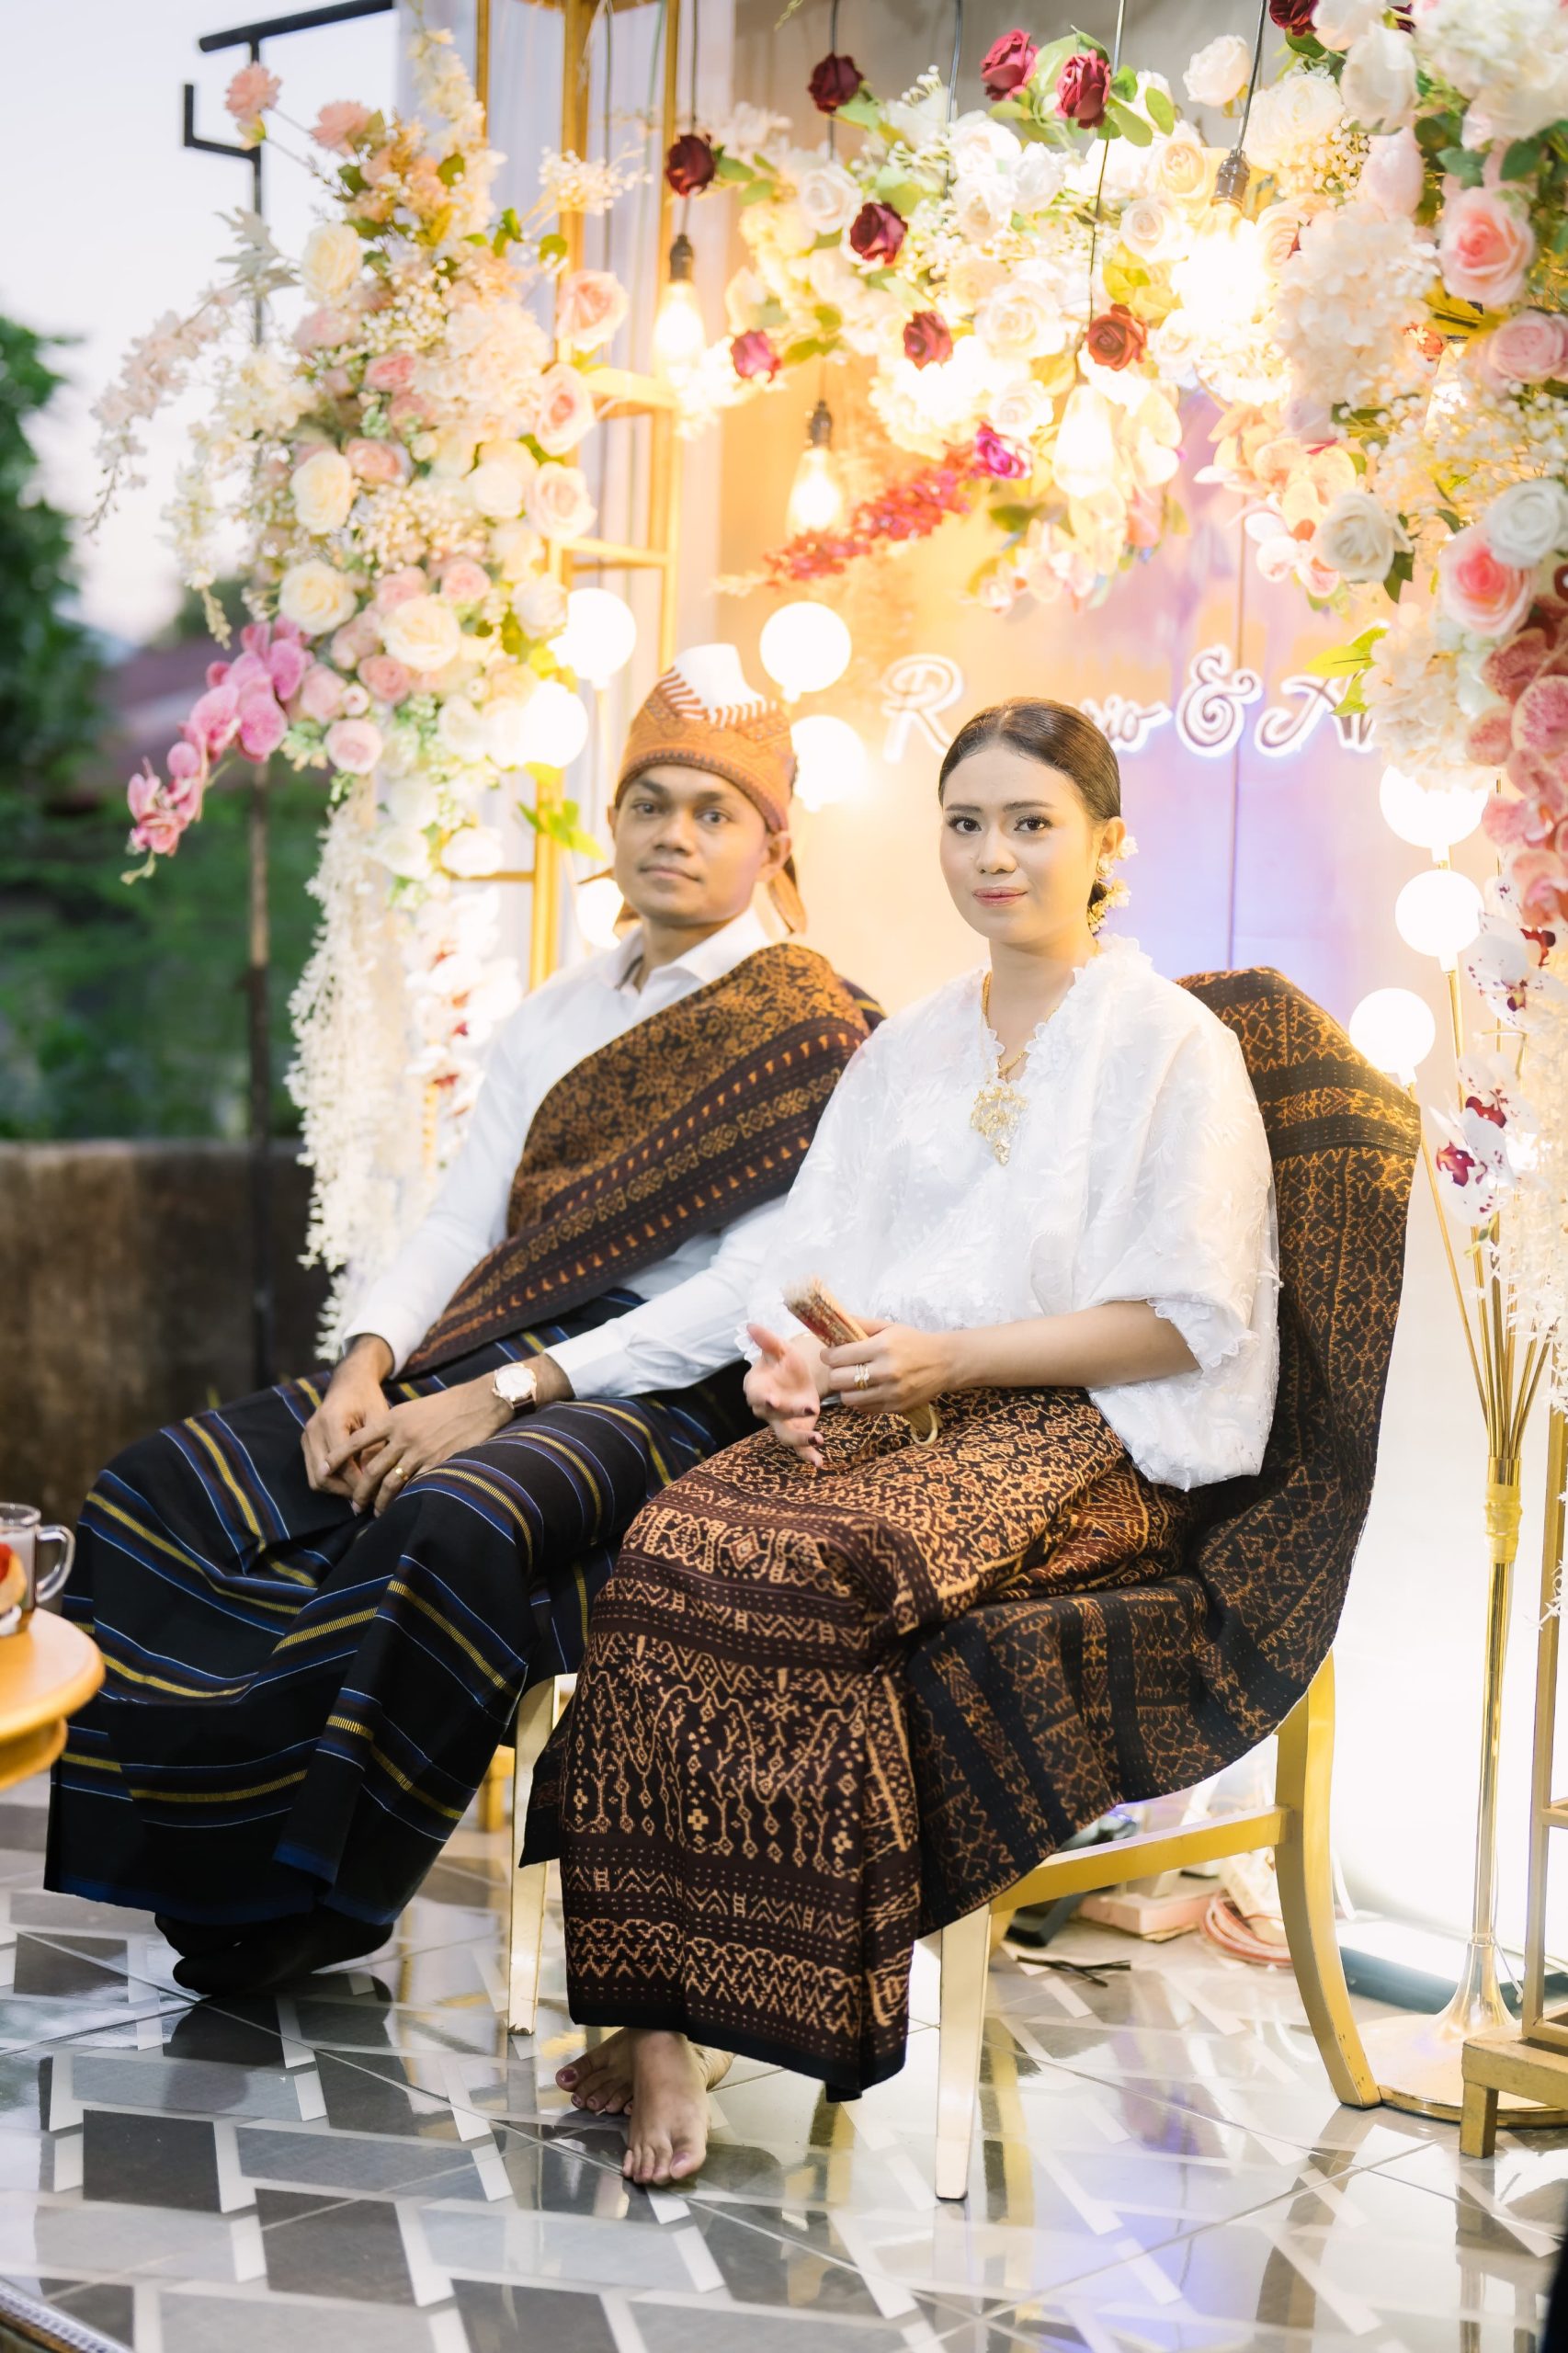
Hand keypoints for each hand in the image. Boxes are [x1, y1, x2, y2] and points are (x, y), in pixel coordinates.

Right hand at [303, 1335, 391, 1494]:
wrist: (350, 1382)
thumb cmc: (368, 1398)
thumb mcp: (379, 1418)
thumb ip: (374, 1447)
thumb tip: (372, 1479)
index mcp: (331, 1420)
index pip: (341, 1463)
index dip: (359, 1482)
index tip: (376, 1493)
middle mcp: (313, 1430)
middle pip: (323, 1475)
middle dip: (346, 1490)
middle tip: (368, 1498)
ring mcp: (306, 1437)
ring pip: (315, 1479)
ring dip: (337, 1490)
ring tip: (360, 1493)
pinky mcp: (306, 1443)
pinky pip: (314, 1472)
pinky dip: (331, 1482)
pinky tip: (350, 1482)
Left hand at [335, 1353, 573, 1515]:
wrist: (480, 1402)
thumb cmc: (447, 1405)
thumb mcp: (413, 1409)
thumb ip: (393, 1427)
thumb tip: (374, 1448)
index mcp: (393, 1419)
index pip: (356, 1440)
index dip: (338, 1456)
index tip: (325, 1469)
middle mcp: (402, 1435)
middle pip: (370, 1469)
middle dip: (359, 1490)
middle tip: (354, 1504)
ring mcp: (420, 1450)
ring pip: (390, 1482)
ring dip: (379, 1501)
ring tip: (375, 1512)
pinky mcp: (438, 1462)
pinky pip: (414, 1486)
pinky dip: (405, 1499)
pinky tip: (402, 1507)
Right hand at [745, 1323, 826, 1467]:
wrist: (798, 1375)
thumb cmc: (784, 1360)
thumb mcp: (779, 1347)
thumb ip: (767, 1339)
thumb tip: (751, 1324)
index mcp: (757, 1386)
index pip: (755, 1394)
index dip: (762, 1398)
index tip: (772, 1399)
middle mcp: (765, 1408)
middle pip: (772, 1415)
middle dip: (788, 1414)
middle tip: (809, 1409)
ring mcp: (781, 1422)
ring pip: (785, 1435)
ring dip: (800, 1440)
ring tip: (818, 1439)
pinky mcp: (796, 1431)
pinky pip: (799, 1447)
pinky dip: (808, 1455)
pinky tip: (820, 1462)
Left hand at [822, 1318, 954, 1415]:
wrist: (944, 1363)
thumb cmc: (913, 1342)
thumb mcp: (888, 1327)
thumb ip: (860, 1325)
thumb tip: (833, 1324)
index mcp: (882, 1347)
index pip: (839, 1357)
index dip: (828, 1356)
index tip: (828, 1354)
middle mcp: (886, 1371)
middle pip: (839, 1379)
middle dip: (834, 1372)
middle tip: (840, 1367)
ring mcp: (891, 1392)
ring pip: (848, 1398)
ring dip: (846, 1389)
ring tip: (852, 1380)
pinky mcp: (895, 1407)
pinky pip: (864, 1408)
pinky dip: (860, 1400)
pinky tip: (867, 1389)